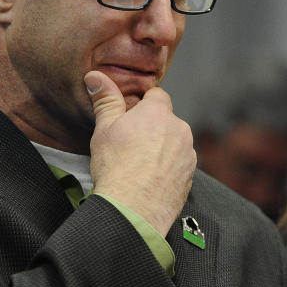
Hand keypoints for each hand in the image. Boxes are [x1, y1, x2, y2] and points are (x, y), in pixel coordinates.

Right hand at [85, 70, 195, 236]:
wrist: (132, 209)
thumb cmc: (116, 168)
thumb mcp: (104, 129)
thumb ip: (105, 99)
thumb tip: (95, 77)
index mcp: (158, 113)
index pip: (157, 95)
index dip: (142, 104)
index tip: (131, 116)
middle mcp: (179, 130)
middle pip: (166, 121)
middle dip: (152, 128)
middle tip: (130, 144)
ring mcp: (188, 154)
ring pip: (174, 143)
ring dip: (161, 149)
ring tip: (139, 165)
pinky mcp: (190, 177)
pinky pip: (179, 166)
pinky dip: (167, 169)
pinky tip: (149, 180)